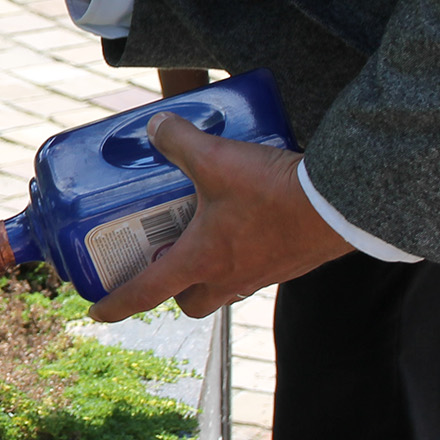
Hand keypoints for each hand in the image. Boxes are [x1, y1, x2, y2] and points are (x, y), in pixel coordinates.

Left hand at [90, 113, 353, 321]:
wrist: (343, 206)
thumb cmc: (273, 192)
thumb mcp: (216, 158)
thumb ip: (179, 140)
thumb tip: (155, 127)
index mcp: (201, 261)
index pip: (146, 293)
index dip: (117, 304)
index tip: (97, 312)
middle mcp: (229, 277)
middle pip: (190, 301)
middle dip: (171, 290)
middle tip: (161, 260)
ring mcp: (263, 276)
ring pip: (223, 288)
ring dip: (209, 272)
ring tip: (204, 234)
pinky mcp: (289, 265)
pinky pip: (255, 271)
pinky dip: (244, 256)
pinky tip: (247, 224)